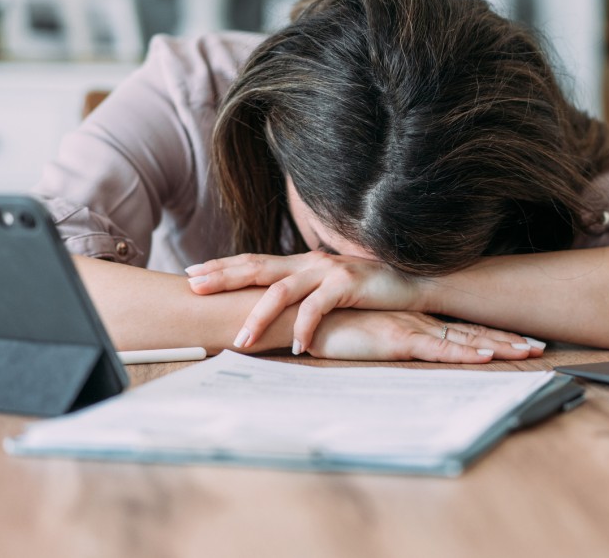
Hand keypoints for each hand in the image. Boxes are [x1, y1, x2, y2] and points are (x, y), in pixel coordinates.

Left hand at [187, 251, 426, 352]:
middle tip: (194, 288)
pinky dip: (304, 328)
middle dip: (223, 278)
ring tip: (241, 342)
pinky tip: (297, 347)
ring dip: (259, 318)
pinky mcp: (347, 284)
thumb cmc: (371, 292)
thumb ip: (306, 292)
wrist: (414, 282)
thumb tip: (277, 309)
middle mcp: (310, 261)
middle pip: (258, 267)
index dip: (224, 265)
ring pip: (282, 292)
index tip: (194, 272)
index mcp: (303, 262)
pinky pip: (317, 308)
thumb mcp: (331, 289)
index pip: (256, 261)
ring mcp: (328, 271)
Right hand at [304, 310, 542, 362]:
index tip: (517, 337)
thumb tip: (396, 343)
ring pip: (463, 340)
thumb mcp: (362, 328)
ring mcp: (410, 328)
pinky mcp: (396, 339)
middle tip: (539, 344)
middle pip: (471, 331)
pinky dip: (463, 354)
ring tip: (527, 351)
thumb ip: (381, 332)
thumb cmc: (328, 322)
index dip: (489, 331)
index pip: (459, 326)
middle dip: (507, 339)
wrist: (301, 314)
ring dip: (497, 346)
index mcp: (412, 317)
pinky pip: (437, 350)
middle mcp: (418, 320)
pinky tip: (486, 357)